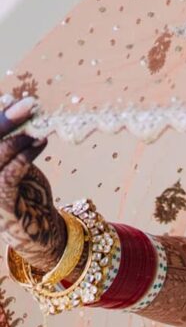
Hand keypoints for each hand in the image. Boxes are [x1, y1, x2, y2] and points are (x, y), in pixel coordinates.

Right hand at [0, 97, 65, 273]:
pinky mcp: (0, 204)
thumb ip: (8, 140)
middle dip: (5, 120)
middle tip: (29, 104)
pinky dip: (26, 154)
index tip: (9, 98)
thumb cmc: (23, 190)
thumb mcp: (11, 160)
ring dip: (18, 137)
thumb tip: (12, 103)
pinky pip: (10, 173)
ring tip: (38, 126)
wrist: (37, 229)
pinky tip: (41, 142)